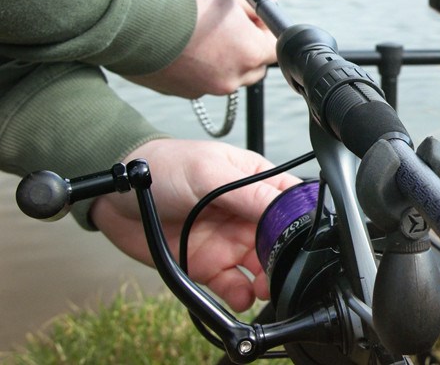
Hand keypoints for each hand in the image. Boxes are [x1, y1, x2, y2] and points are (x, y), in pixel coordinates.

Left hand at [90, 138, 300, 311]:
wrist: (116, 194)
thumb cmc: (164, 167)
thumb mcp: (209, 173)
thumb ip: (249, 193)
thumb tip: (286, 209)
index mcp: (255, 181)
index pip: (289, 202)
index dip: (299, 220)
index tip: (298, 238)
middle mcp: (246, 213)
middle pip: (280, 239)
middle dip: (285, 257)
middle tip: (280, 270)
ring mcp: (229, 240)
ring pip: (261, 266)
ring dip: (267, 280)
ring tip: (262, 287)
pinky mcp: (210, 264)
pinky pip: (234, 284)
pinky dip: (241, 294)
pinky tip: (240, 295)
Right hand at [126, 0, 277, 98]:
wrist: (128, 15)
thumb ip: (251, 1)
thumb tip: (269, 2)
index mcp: (249, 52)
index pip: (273, 47)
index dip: (263, 29)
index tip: (250, 16)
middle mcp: (231, 78)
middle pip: (252, 66)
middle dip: (245, 46)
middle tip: (227, 23)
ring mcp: (204, 89)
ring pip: (225, 75)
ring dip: (219, 57)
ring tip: (197, 31)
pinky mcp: (179, 92)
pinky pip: (198, 80)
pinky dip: (194, 66)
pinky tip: (179, 44)